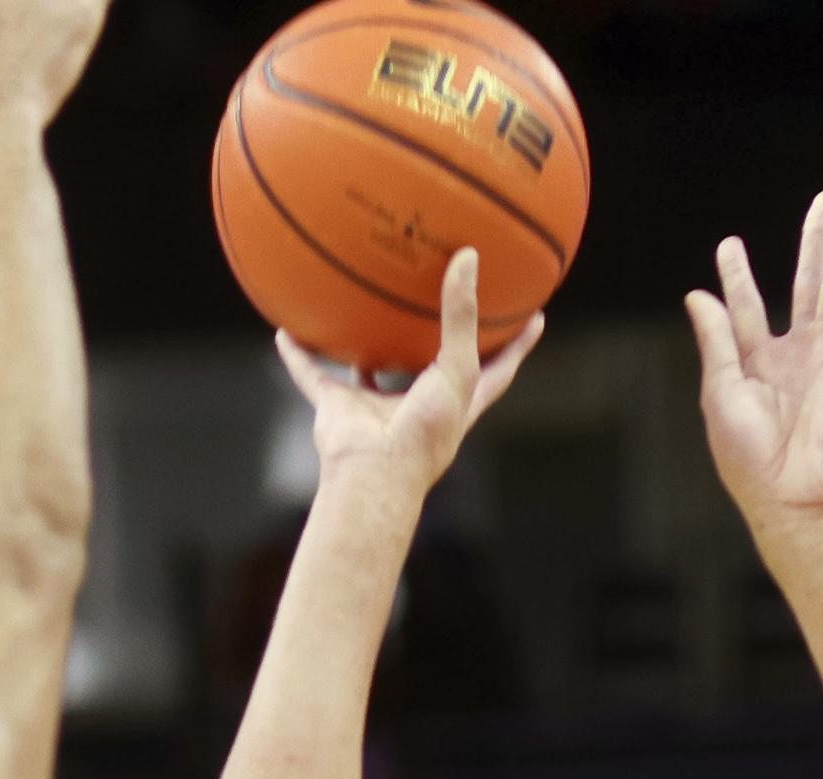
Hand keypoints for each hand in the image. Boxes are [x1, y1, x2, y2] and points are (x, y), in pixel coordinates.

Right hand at [276, 251, 543, 502]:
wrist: (373, 476)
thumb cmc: (424, 433)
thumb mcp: (456, 370)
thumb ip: (462, 316)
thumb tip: (468, 257)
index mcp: (456, 403)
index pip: (496, 370)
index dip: (516, 345)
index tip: (536, 316)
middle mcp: (418, 405)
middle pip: (432, 366)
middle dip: (437, 339)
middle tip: (444, 296)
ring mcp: (376, 408)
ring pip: (370, 369)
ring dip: (364, 346)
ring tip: (363, 307)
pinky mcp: (339, 410)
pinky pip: (313, 375)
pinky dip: (298, 356)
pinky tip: (286, 329)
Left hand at [687, 183, 822, 536]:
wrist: (790, 497)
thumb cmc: (749, 459)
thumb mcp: (719, 394)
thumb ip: (715, 341)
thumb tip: (698, 297)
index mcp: (754, 366)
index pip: (746, 309)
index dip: (737, 278)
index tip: (729, 246)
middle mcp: (792, 354)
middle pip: (806, 281)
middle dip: (816, 237)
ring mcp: (822, 354)